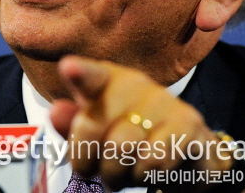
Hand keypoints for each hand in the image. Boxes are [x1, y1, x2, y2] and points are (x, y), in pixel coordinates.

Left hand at [50, 56, 234, 191]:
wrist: (190, 151)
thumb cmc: (133, 138)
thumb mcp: (98, 134)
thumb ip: (74, 125)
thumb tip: (55, 112)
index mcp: (109, 81)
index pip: (92, 75)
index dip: (80, 73)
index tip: (69, 68)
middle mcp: (136, 84)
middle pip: (93, 125)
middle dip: (89, 160)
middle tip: (100, 168)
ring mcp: (164, 101)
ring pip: (121, 147)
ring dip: (118, 174)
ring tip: (128, 170)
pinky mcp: (188, 122)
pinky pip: (153, 161)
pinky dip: (146, 176)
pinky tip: (153, 169)